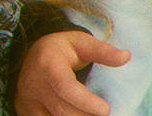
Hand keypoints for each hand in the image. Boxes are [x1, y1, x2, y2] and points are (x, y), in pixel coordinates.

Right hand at [14, 30, 129, 115]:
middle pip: (60, 108)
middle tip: (104, 115)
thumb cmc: (62, 48)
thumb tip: (126, 56)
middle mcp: (32, 84)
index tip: (105, 110)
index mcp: (47, 63)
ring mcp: (27, 100)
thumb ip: (102, 51)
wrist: (33, 54)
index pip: (65, 87)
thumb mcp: (81, 43)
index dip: (85, 101)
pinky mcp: (25, 110)